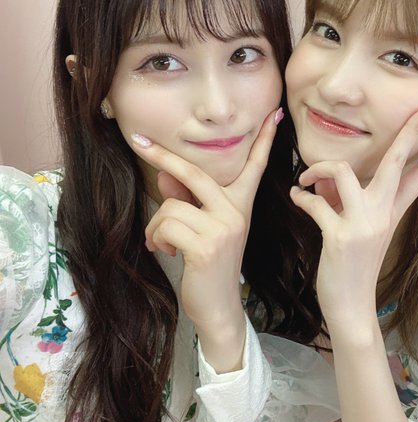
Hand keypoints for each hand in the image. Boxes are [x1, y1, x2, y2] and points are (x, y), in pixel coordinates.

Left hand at [130, 109, 280, 329]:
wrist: (218, 308)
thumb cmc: (208, 267)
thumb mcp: (202, 229)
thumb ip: (187, 200)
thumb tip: (165, 176)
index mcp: (240, 206)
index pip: (255, 166)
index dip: (265, 139)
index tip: (275, 113)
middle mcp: (236, 212)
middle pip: (196, 172)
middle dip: (163, 157)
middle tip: (138, 140)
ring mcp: (224, 227)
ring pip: (171, 205)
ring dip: (156, 226)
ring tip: (163, 242)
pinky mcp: (206, 245)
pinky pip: (166, 225)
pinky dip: (155, 238)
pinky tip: (166, 252)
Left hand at [289, 109, 417, 328]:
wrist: (351, 306)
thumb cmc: (354, 266)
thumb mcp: (361, 230)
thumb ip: (347, 200)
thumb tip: (324, 177)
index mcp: (392, 211)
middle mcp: (382, 213)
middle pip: (397, 162)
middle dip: (410, 133)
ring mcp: (363, 224)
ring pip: (343, 172)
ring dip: (319, 168)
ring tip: (306, 179)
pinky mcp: (340, 236)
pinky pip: (316, 204)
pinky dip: (302, 197)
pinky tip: (297, 198)